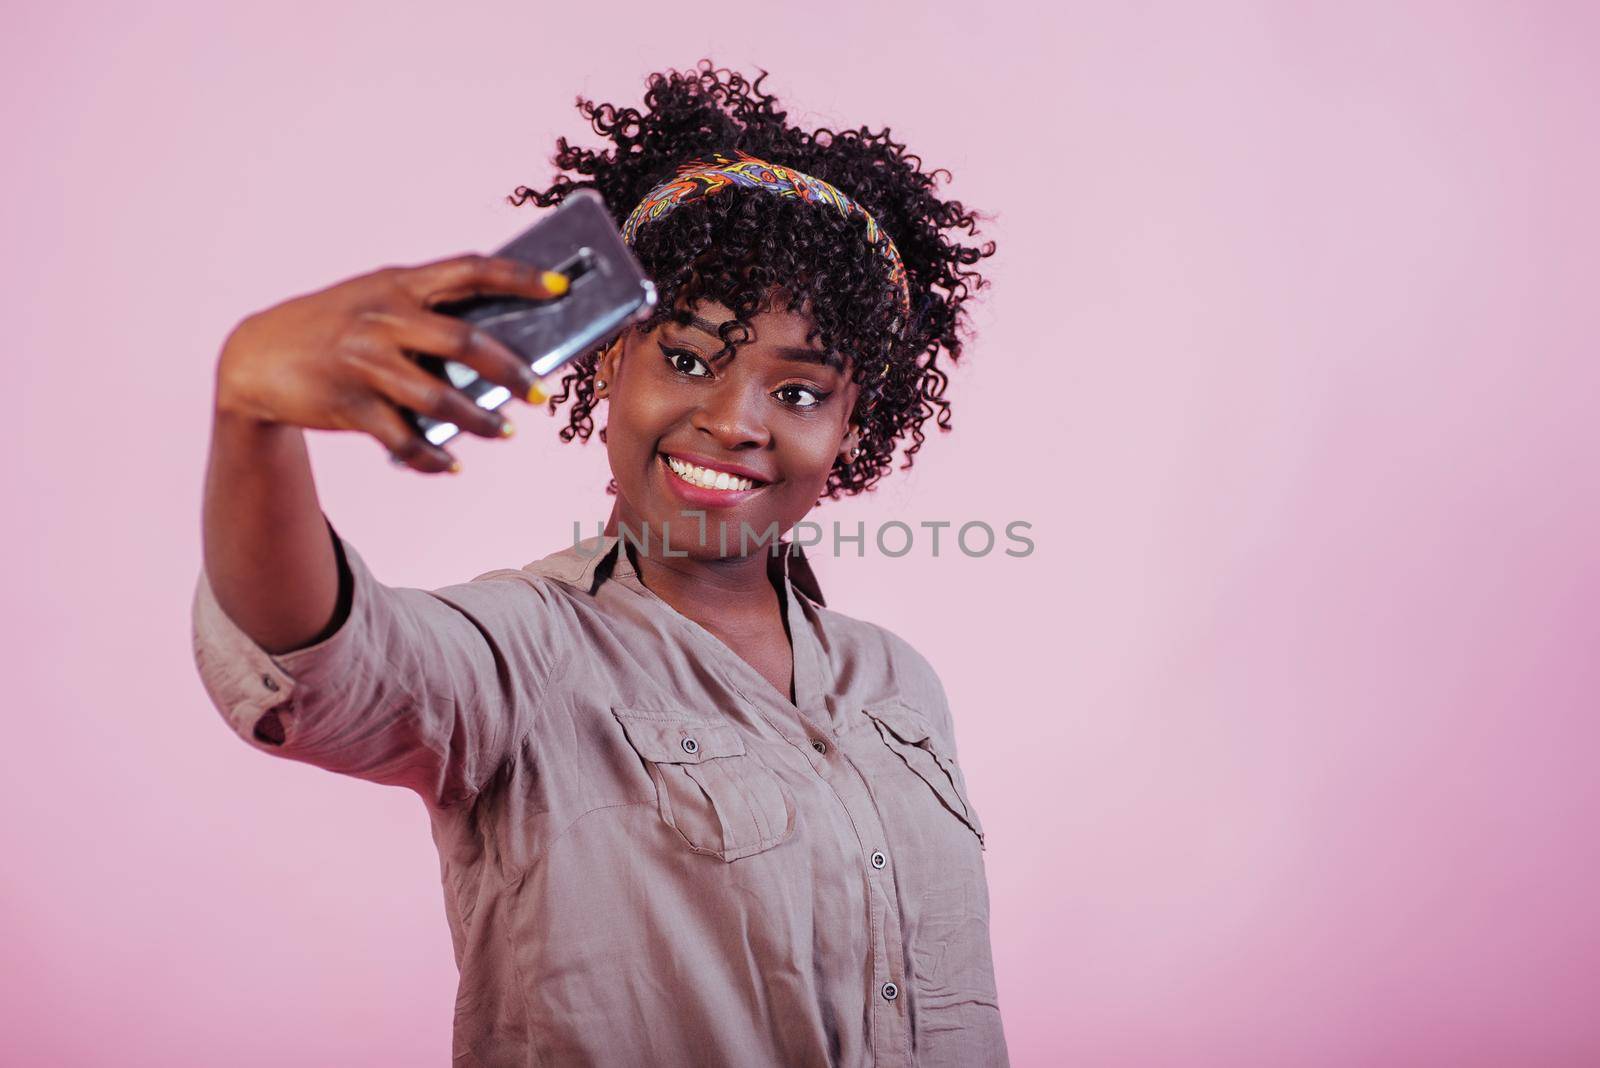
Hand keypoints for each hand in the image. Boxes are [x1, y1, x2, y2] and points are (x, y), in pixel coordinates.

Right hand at [214, 254, 566, 472]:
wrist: (253, 357)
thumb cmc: (332, 326)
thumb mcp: (374, 301)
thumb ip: (426, 313)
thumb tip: (498, 347)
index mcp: (397, 284)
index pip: (470, 270)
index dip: (519, 277)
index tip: (560, 286)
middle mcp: (383, 318)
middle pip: (465, 343)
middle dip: (512, 371)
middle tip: (540, 394)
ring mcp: (364, 362)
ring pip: (440, 399)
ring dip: (481, 421)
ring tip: (504, 431)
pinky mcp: (349, 405)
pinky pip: (405, 440)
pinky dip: (434, 458)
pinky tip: (453, 464)